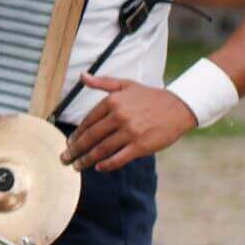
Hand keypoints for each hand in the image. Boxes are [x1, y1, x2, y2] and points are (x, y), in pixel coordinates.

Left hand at [62, 74, 196, 171]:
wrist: (180, 107)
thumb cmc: (150, 96)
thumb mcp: (126, 84)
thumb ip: (102, 82)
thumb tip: (83, 76)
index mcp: (112, 102)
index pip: (88, 121)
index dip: (76, 134)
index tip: (69, 143)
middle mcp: (119, 116)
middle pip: (91, 137)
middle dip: (75, 149)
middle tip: (64, 158)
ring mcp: (130, 132)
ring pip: (102, 149)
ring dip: (86, 159)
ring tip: (77, 166)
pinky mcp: (142, 145)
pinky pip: (120, 158)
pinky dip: (108, 164)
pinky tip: (98, 168)